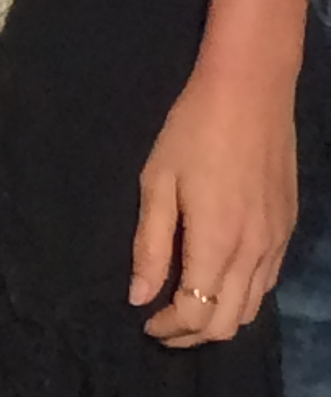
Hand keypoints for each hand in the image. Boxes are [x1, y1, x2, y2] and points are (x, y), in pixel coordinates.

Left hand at [135, 57, 297, 341]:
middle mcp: (254, 252)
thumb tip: (139, 295)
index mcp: (217, 242)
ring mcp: (277, 243)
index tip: (145, 323)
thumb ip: (150, 244)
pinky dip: (241, 296)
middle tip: (161, 325)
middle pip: (228, 322)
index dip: (170, 328)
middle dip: (192, 333)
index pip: (197, 312)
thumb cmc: (192, 131)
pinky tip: (216, 281)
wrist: (250, 94)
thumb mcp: (156, 182)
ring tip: (184, 309)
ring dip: (218, 319)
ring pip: (252, 308)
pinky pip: (267, 283)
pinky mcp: (288, 230)